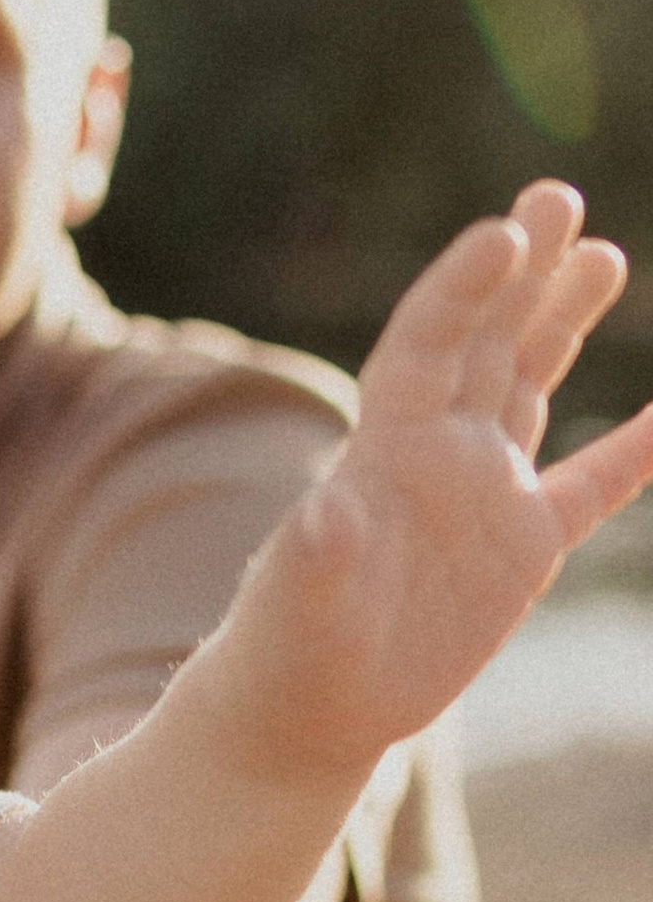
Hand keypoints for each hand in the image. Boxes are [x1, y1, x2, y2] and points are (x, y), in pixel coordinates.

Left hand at [231, 181, 652, 778]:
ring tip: (600, 253)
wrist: (305, 709)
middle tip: (557, 192)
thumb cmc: (284, 652)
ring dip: (562, 318)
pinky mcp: (522, 545)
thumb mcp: (297, 607)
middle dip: (521, 269)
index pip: (427, 347)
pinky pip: (594, 482)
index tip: (500, 232)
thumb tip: (328, 512)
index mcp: (381, 449)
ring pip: (532, 382)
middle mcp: (436, 450)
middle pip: (485, 339)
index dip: (461, 290)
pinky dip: (638, 448)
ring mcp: (483, 491)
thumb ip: (315, 559)